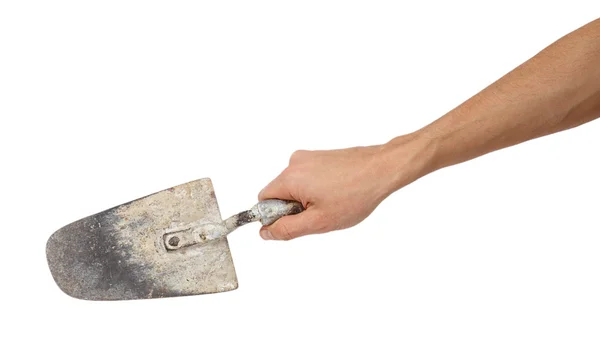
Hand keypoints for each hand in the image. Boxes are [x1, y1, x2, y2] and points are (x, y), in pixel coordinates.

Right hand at [258, 134, 430, 239]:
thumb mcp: (319, 222)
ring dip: (308, 199)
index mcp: (289, 178)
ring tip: (334, 202)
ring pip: (295, 186)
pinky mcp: (320, 156)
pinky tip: (338, 192)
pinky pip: (308, 177)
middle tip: (321, 214)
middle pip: (279, 193)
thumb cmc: (355, 195)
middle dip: (295, 208)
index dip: (276, 216)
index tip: (299, 222)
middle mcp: (294, 163)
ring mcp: (308, 157)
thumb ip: (287, 229)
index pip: (263, 201)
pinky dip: (318, 188)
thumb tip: (264, 232)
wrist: (383, 168)